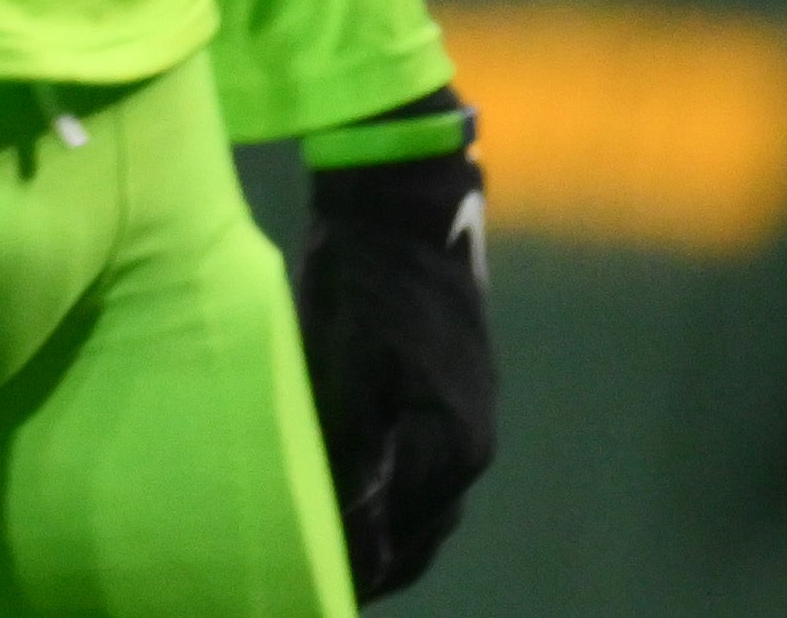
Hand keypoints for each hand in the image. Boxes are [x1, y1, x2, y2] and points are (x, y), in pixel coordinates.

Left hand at [292, 104, 497, 597]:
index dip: (357, 567)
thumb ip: (353, 442)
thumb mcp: (347, 358)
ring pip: (425, 508)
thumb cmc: (365, 279)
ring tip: (335, 557)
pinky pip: (427, 473)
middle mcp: (468, 445)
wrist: (404, 207)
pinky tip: (361, 503)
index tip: (318, 586)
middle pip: (418, 534)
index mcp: (448, 444)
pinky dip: (395, 500)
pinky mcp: (454, 396)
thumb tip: (350, 519)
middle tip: (320, 581)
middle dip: (374, 563)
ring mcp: (466, 420)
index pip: (398, 536)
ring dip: (386, 537)